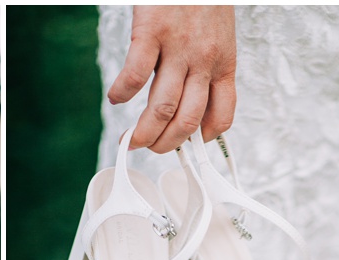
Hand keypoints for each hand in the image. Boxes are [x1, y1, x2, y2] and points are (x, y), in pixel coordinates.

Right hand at [108, 6, 236, 152]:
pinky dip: (121, 94)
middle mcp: (203, 60)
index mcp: (223, 63)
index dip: (203, 141)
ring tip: (129, 139)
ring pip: (161, 108)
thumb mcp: (217, 36)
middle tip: (148, 148)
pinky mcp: (151, 33)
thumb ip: (206, 67)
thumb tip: (187, 102)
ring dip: (143, 132)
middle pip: (187, 121)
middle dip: (165, 145)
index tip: (186, 146)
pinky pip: (134, 76)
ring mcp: (178, 48)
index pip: (222, 116)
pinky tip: (115, 98)